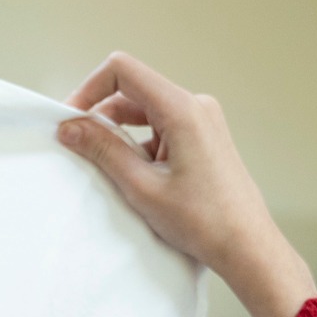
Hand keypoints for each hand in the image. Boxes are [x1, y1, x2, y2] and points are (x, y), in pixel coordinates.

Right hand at [58, 54, 315, 316]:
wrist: (246, 245)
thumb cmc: (204, 220)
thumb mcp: (141, 186)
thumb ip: (103, 150)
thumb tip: (70, 127)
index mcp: (182, 109)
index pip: (123, 71)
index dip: (89, 88)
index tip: (71, 118)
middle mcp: (195, 106)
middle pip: (132, 92)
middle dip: (101, 116)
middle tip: (78, 147)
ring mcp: (201, 121)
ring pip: (144, 112)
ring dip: (120, 135)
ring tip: (110, 171)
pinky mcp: (202, 137)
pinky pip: (160, 128)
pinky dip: (140, 146)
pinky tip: (135, 178)